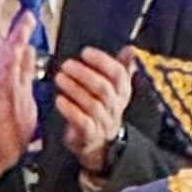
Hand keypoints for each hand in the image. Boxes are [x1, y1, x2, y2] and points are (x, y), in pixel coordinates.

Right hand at [0, 7, 41, 187]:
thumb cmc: (10, 127)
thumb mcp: (23, 94)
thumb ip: (25, 72)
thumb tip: (30, 52)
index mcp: (11, 79)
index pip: (17, 52)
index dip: (23, 34)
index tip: (30, 17)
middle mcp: (3, 82)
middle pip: (10, 51)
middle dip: (19, 32)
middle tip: (27, 15)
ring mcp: (0, 90)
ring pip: (7, 61)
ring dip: (15, 43)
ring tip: (22, 28)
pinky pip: (5, 78)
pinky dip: (10, 64)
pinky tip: (15, 53)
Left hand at [52, 46, 133, 175]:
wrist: (99, 143)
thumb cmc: (103, 108)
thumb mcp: (114, 88)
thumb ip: (120, 67)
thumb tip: (131, 49)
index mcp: (122, 92)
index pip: (118, 74)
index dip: (102, 61)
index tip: (85, 52)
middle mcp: (115, 106)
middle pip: (103, 88)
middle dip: (84, 74)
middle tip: (66, 65)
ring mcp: (103, 122)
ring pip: (92, 104)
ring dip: (74, 89)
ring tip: (60, 77)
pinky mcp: (90, 135)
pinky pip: (82, 122)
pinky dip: (70, 110)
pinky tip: (59, 100)